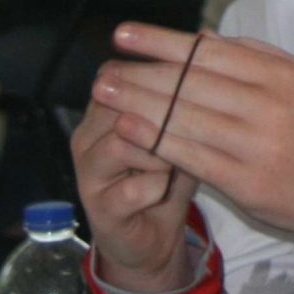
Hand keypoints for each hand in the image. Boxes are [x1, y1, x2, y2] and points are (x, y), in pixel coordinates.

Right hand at [71, 87, 199, 291]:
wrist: (152, 234)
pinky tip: (162, 192)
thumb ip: (183, 99)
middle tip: (187, 133)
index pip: (122, 77)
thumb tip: (206, 58)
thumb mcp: (178, 133)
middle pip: (120, 107)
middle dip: (162, 119)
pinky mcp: (98, 208)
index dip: (160, 81)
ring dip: (159, 155)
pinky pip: (132, 189)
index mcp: (104, 109)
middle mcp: (88, 136)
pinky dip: (157, 189)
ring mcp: (88, 172)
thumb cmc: (167, 175)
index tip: (191, 92)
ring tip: (172, 165)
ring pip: (122, 144)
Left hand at [92, 23, 293, 280]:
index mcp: (282, 75)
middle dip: (140, 73)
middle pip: (191, 83)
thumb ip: (253, 57)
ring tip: (105, 93)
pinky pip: (190, 156)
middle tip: (102, 67)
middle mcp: (270, 106)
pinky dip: (155, 140)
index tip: (124, 34)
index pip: (209, 52)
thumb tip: (200, 37)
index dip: (161, 42)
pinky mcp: (246, 183)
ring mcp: (257, 146)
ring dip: (137, 104)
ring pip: (185, 118)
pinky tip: (128, 128)